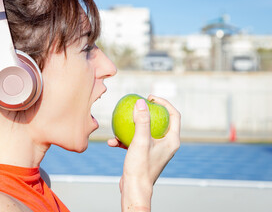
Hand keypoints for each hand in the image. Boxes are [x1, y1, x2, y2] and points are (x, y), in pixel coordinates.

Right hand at [108, 95, 180, 210]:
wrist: (134, 190)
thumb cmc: (140, 167)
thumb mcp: (140, 141)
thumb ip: (142, 121)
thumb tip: (141, 102)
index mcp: (172, 140)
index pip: (174, 114)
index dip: (164, 103)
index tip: (150, 98)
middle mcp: (166, 144)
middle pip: (160, 121)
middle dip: (147, 111)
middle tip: (137, 105)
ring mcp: (155, 150)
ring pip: (145, 131)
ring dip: (132, 126)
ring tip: (121, 122)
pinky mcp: (144, 155)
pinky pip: (135, 142)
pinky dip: (125, 140)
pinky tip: (113, 141)